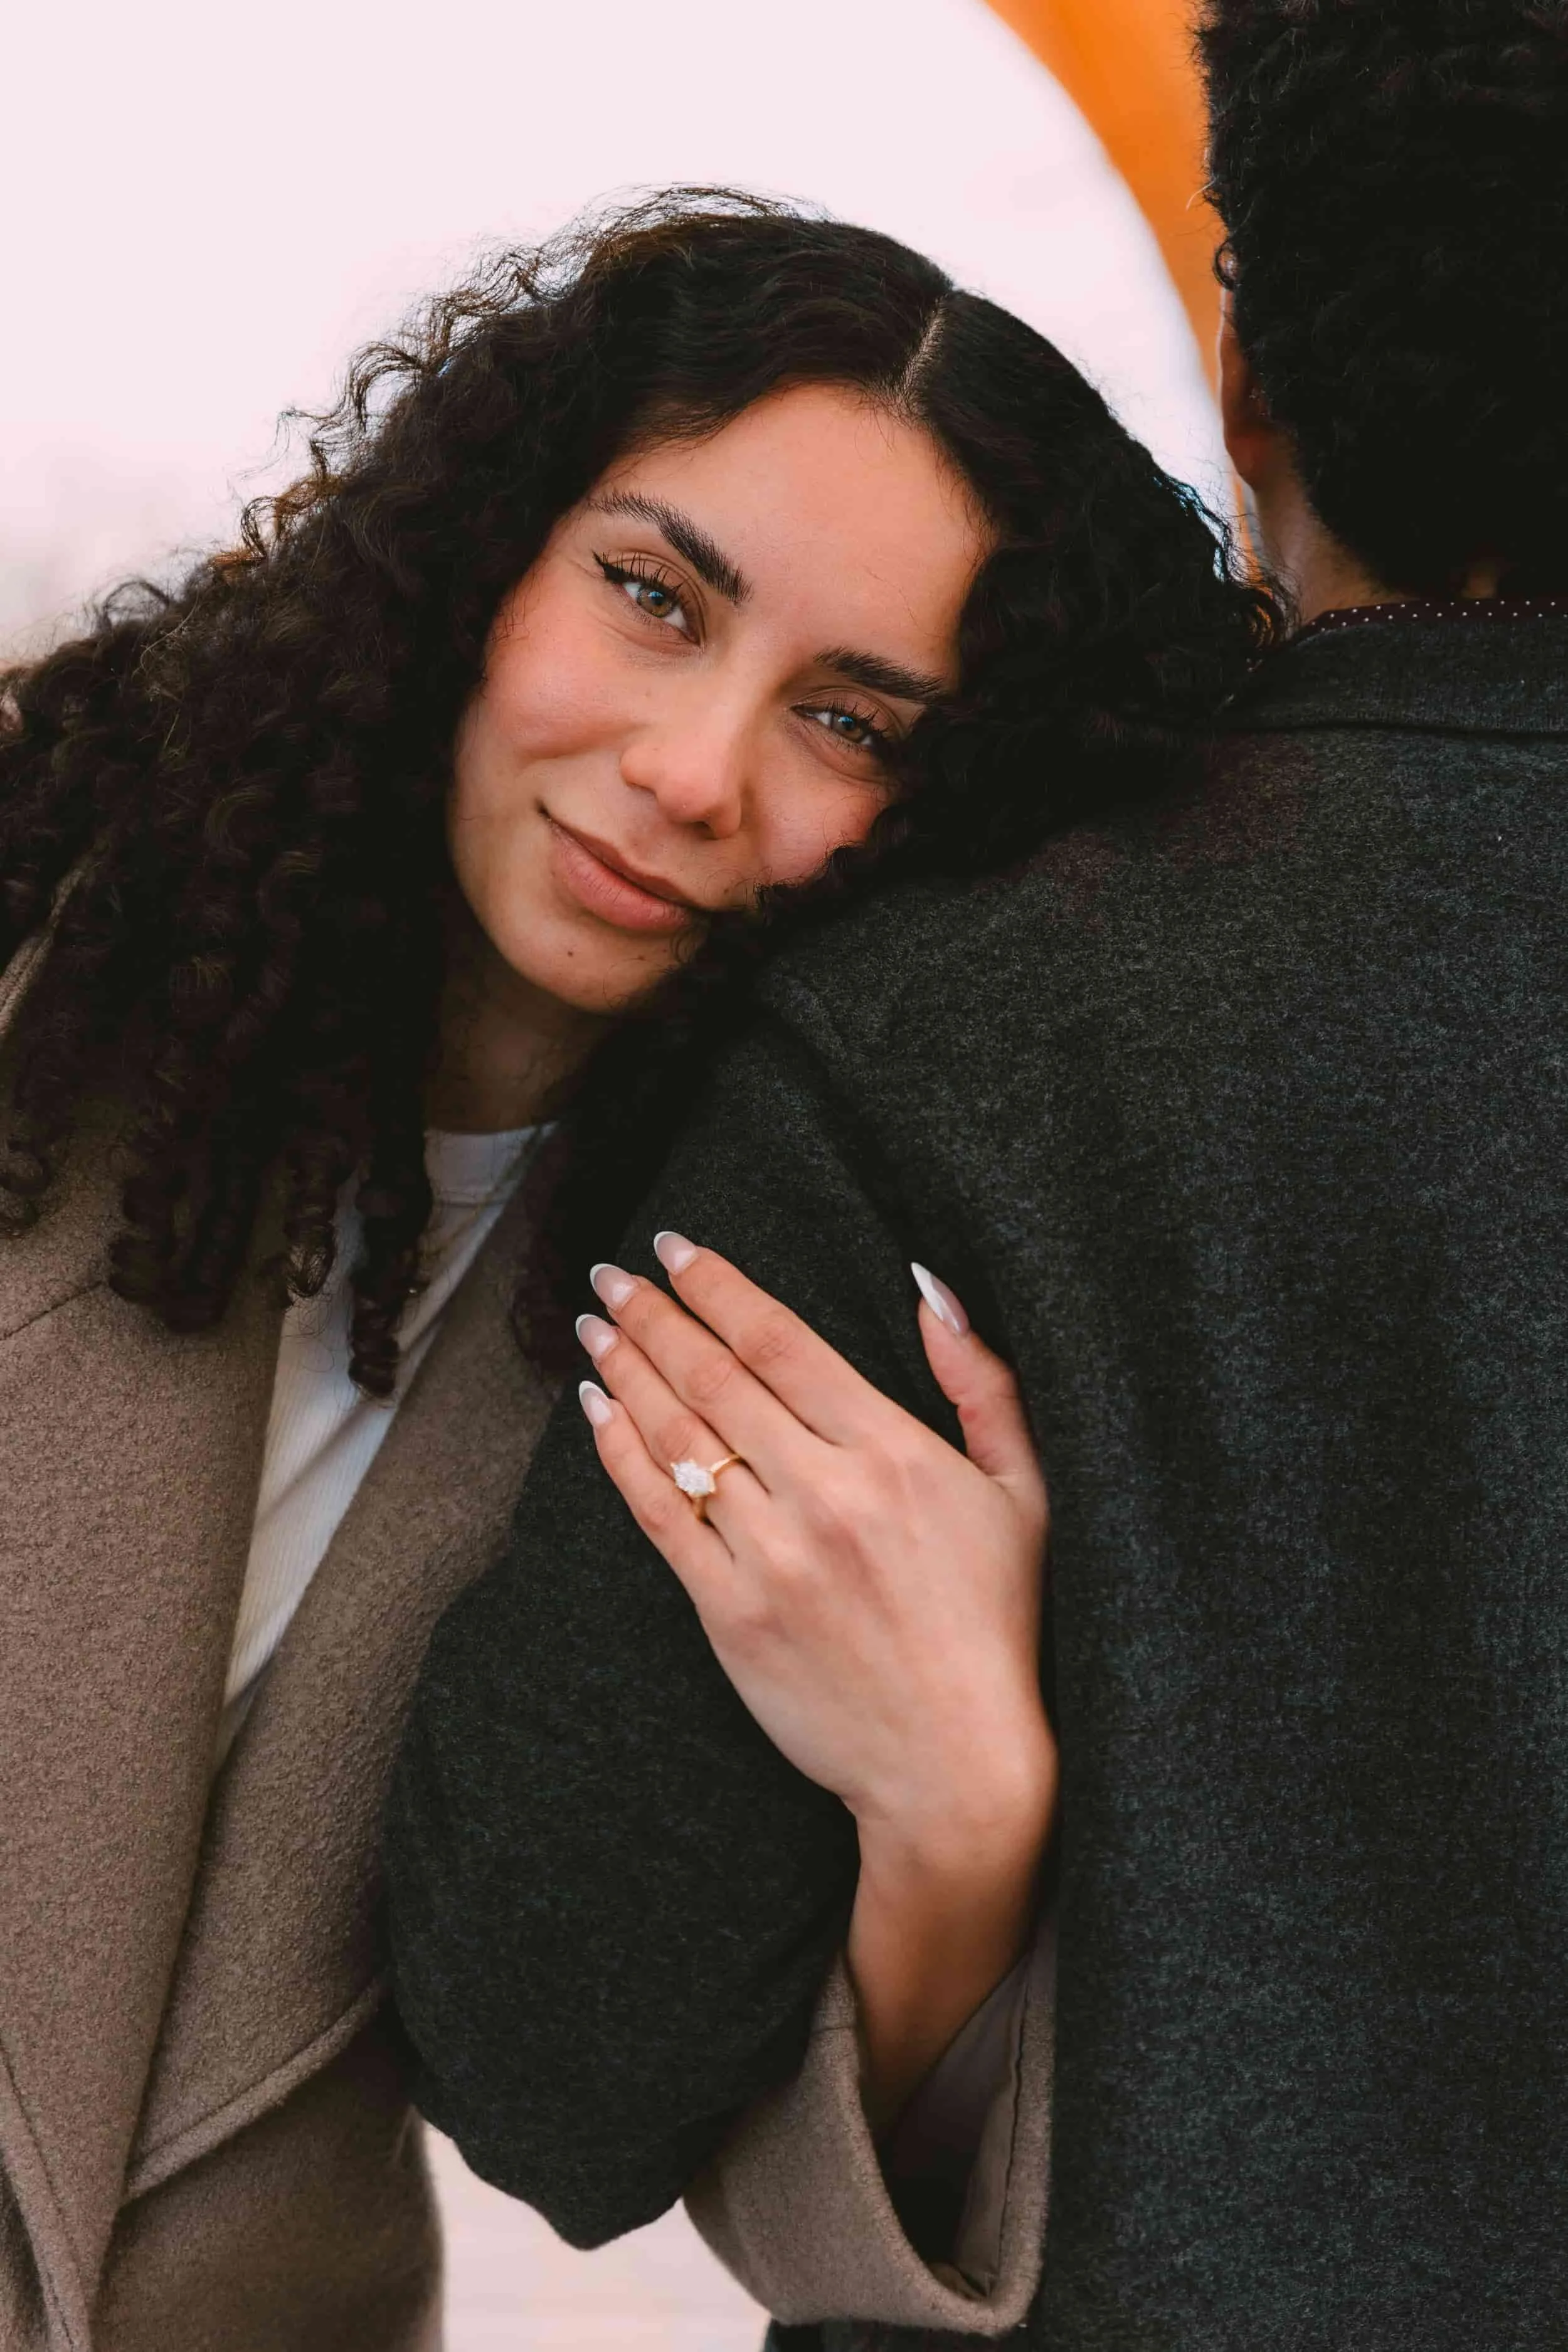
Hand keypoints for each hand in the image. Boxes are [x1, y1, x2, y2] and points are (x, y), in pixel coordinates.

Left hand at [576, 1235, 1055, 2120]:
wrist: (957, 1765)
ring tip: (594, 1326)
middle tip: (611, 1274)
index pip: (781, 1340)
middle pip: (715, 1377)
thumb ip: (982, 1382)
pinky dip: (621, 1456)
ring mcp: (771, 1557)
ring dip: (626, 1371)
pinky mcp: (730, 1616)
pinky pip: (660, 1518)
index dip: (718, 1286)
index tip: (676, 1250)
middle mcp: (825, 1495)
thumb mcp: (1025, 1491)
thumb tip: (928, 1285)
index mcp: (894, 1453)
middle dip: (654, 1315)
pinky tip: (596, 1411)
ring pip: (678, 1438)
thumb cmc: (999, 1624)